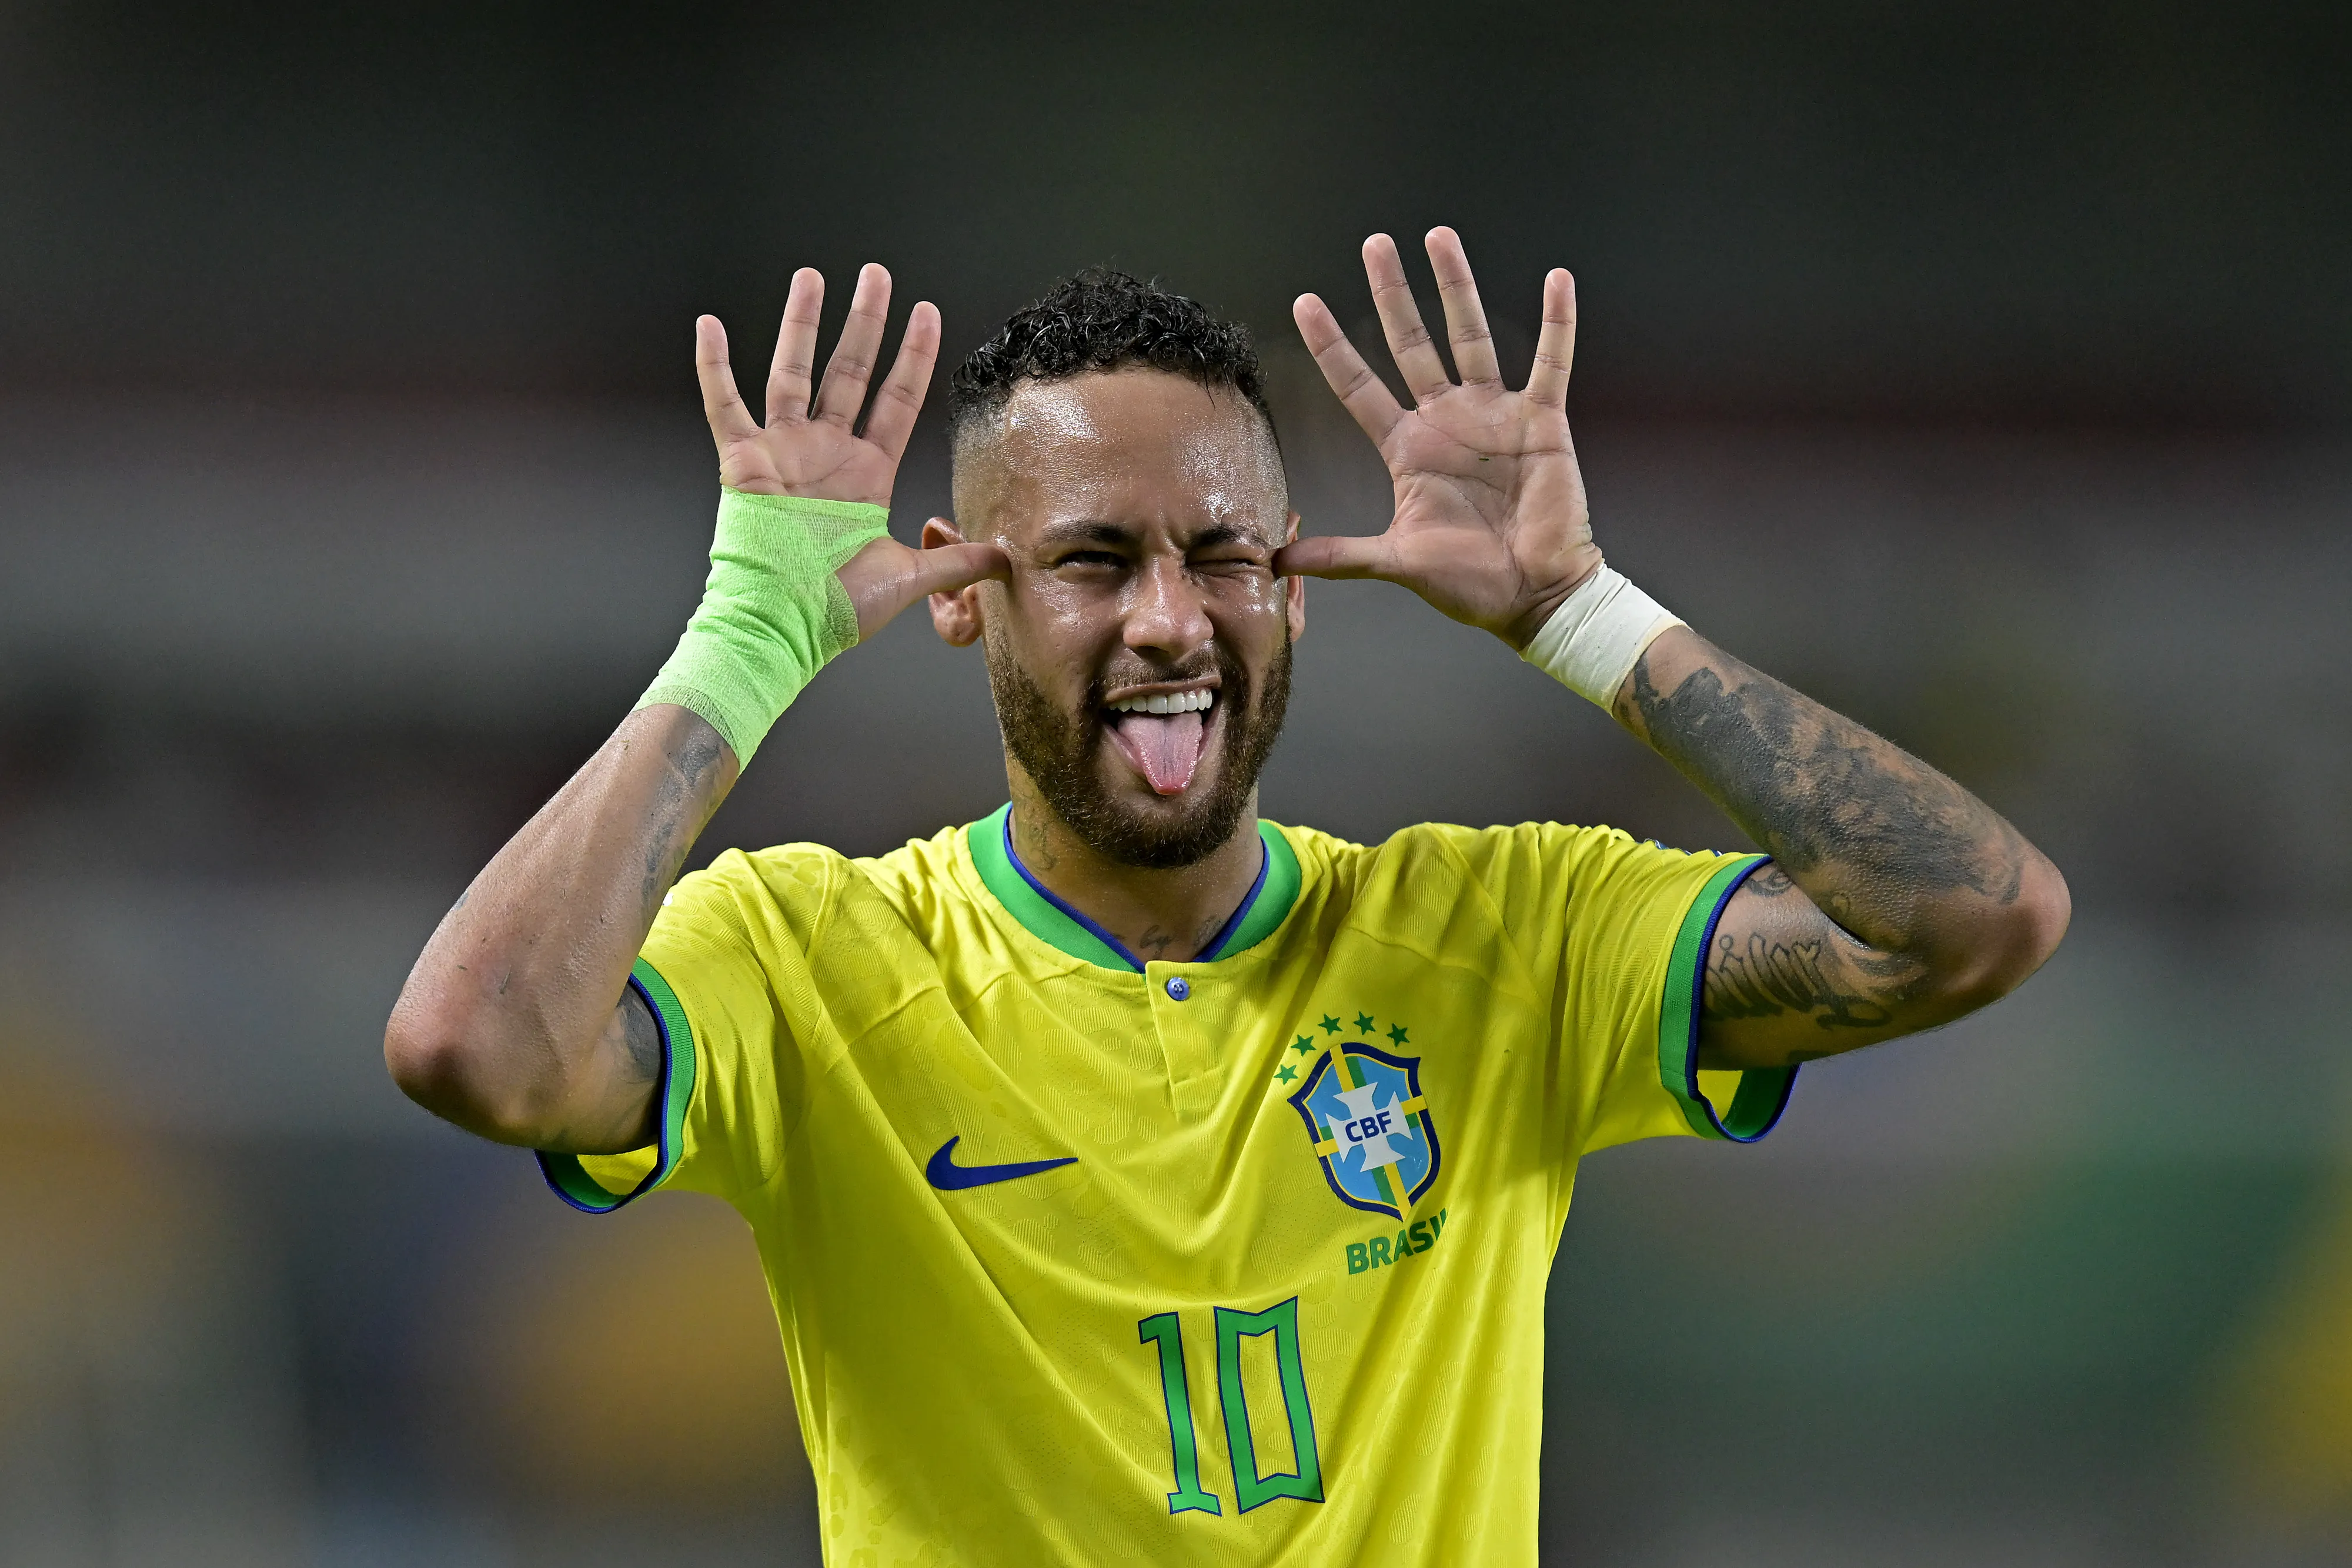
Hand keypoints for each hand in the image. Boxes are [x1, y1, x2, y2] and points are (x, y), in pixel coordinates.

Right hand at [694, 263, 1005, 640]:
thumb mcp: (911, 578)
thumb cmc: (836, 607)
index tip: (928, 312)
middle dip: (865, 322)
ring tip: (812, 277)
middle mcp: (826, 452)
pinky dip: (713, 366)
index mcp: (866, 473)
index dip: (914, 355)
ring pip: (792, 372)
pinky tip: (708, 325)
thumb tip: (1010, 559)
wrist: (782, 626)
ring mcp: (783, 451)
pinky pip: (723, 404)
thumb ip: (960, 562)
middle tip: (877, 275)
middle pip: (850, 371)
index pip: (897, 399)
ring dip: (801, 324)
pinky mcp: (742, 462)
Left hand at [1277, 228, 1601, 648]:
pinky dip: (1557, 323)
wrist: (1534, 595)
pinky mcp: (1543, 422)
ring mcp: (1495, 416)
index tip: (1305, 303)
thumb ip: (1342, 556)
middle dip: (1390, 294)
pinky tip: (1557, 279)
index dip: (1333, 347)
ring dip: (1457, 286)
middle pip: (1411, 344)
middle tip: (1373, 244)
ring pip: (1471, 337)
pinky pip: (1550, 364)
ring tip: (1438, 237)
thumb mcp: (1398, 562)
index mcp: (1409, 449)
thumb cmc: (1471, 583)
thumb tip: (1275, 562)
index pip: (1359, 387)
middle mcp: (1447, 422)